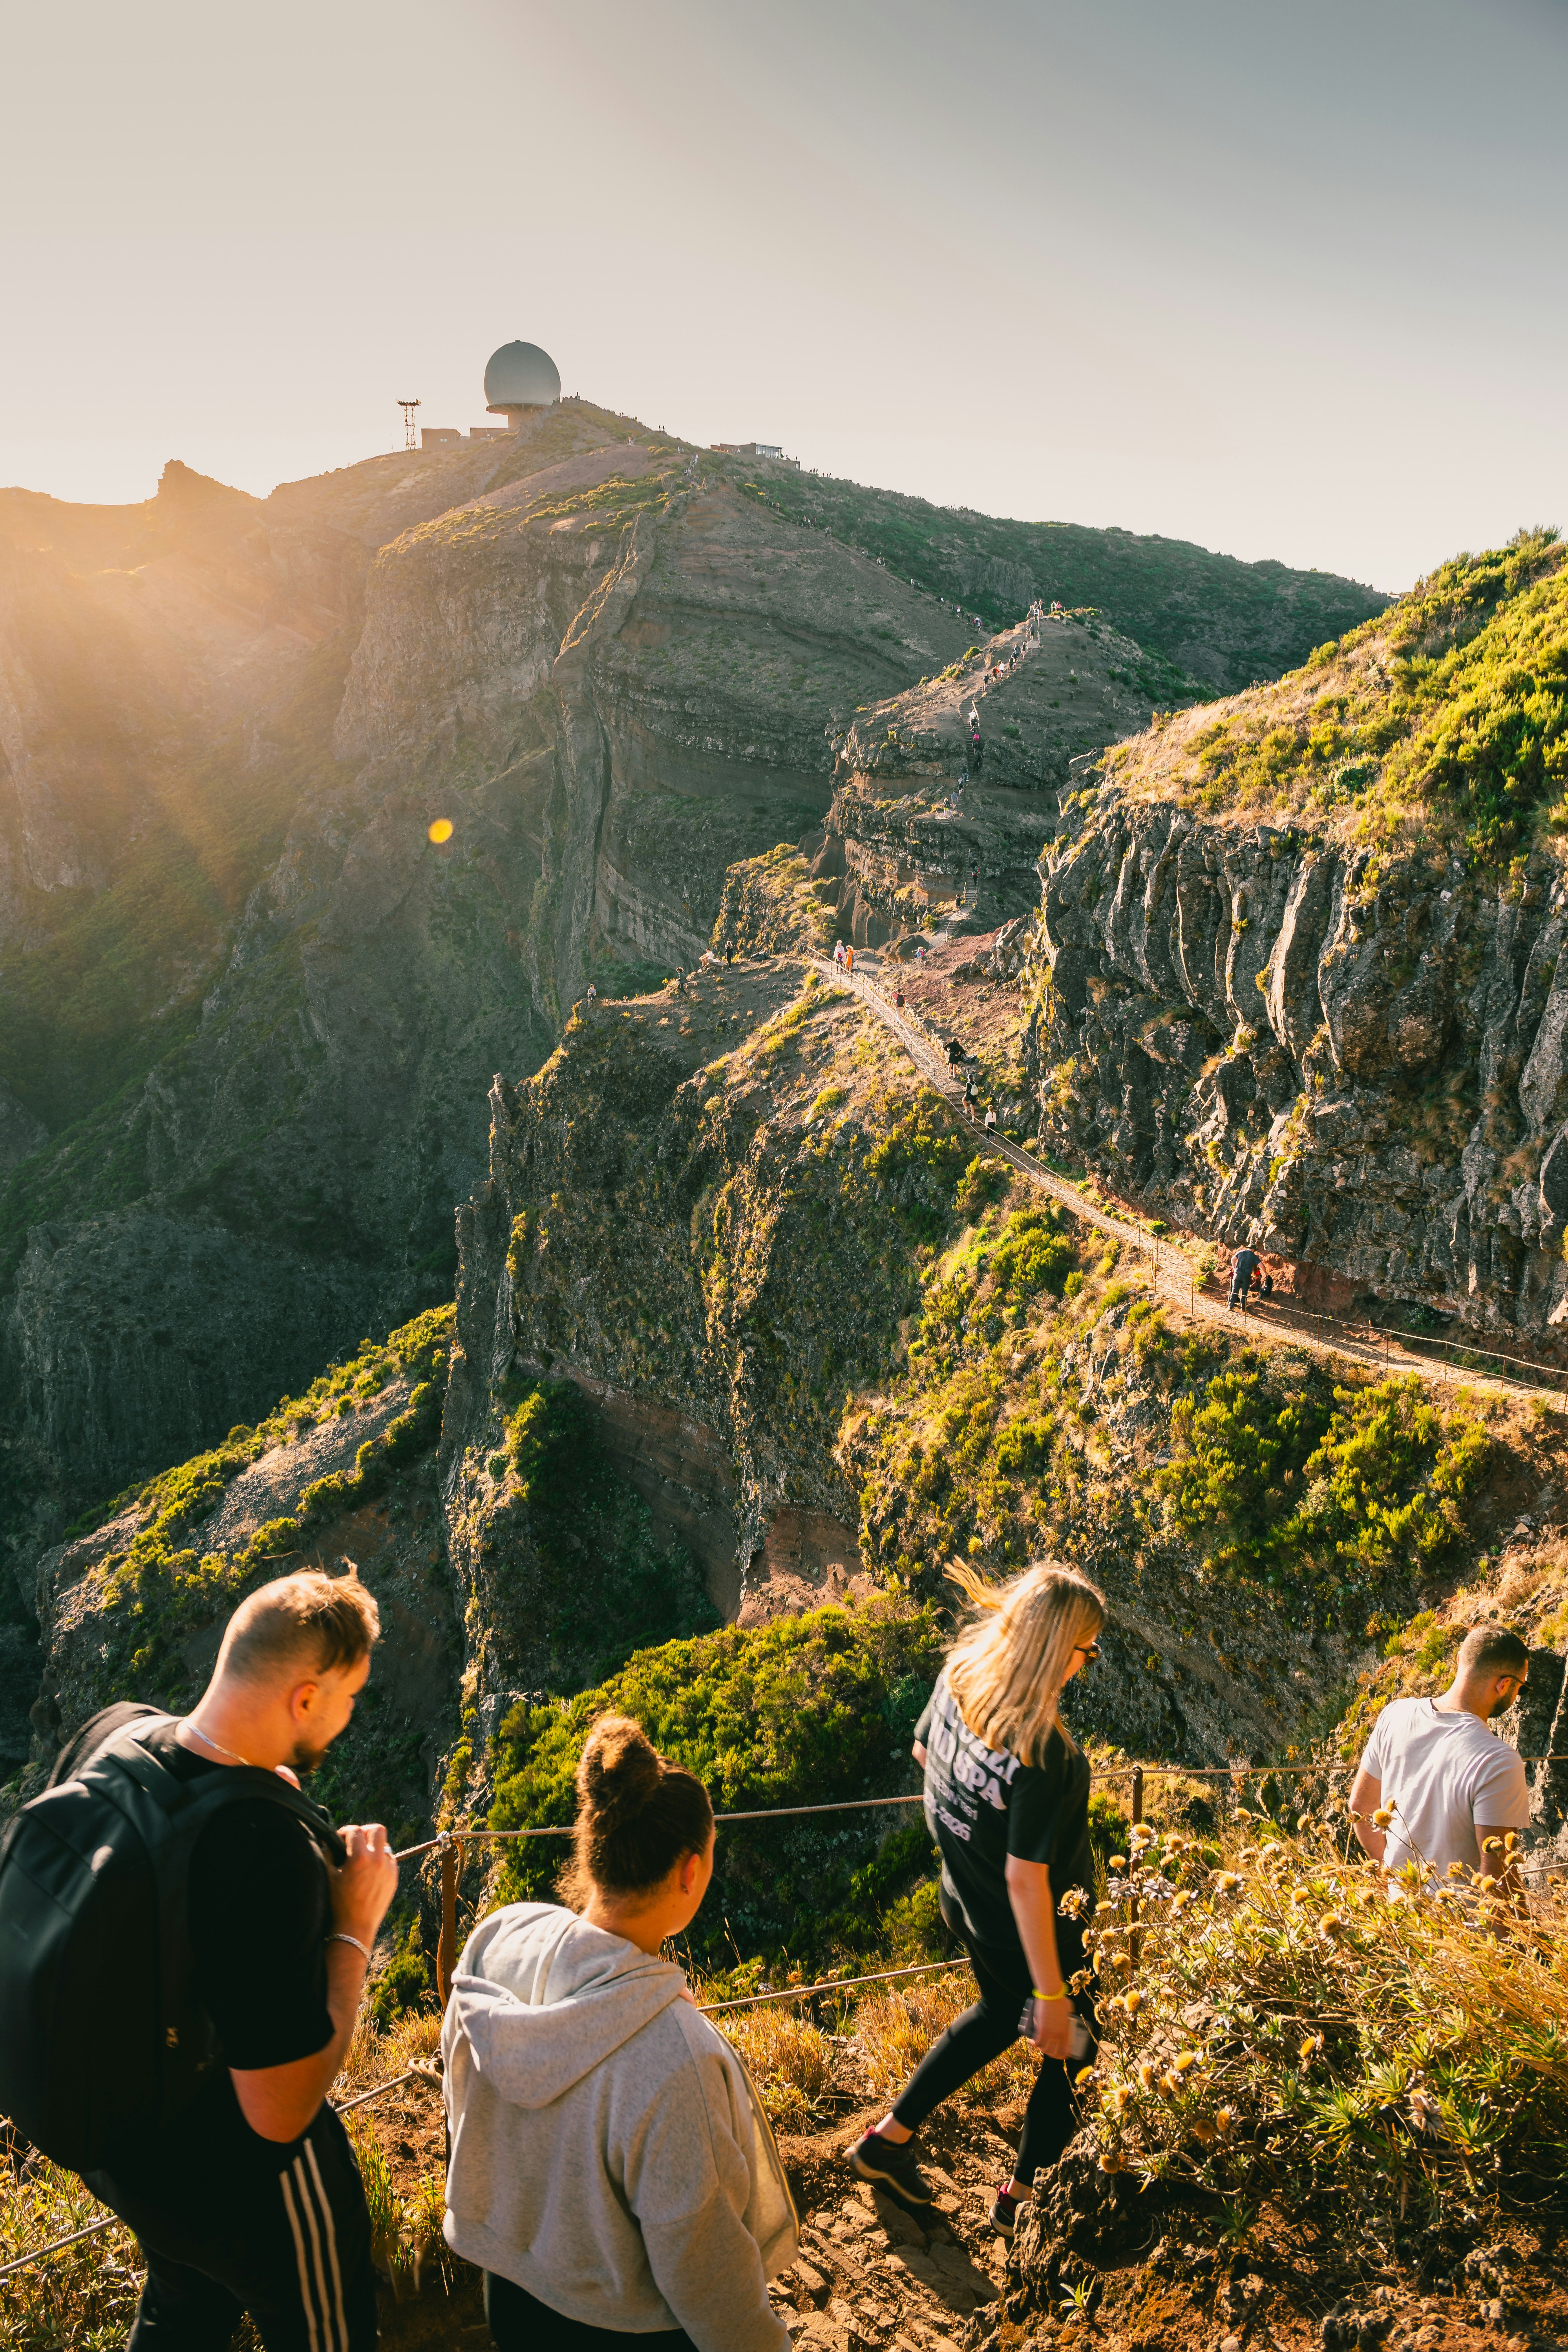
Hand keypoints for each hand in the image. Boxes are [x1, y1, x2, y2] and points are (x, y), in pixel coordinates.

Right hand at [331, 1822, 398, 1945]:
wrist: (355, 1927)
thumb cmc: (339, 1903)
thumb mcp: (329, 1876)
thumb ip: (328, 1853)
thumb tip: (328, 1841)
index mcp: (360, 1857)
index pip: (355, 1831)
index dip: (345, 1831)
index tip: (340, 1838)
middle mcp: (378, 1860)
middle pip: (377, 1830)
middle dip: (365, 1831)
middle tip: (356, 1841)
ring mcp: (389, 1869)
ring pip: (385, 1845)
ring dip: (374, 1847)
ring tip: (362, 1857)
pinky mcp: (394, 1878)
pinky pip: (390, 1860)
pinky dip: (381, 1860)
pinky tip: (370, 1870)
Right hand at [1028, 1997, 1074, 2061]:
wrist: (1051, 1994)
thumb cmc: (1061, 1999)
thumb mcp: (1070, 2010)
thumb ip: (1070, 2016)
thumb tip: (1069, 2016)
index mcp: (1067, 2032)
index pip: (1065, 2051)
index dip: (1062, 2056)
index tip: (1061, 2056)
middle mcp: (1058, 2036)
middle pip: (1054, 2052)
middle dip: (1051, 2054)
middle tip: (1049, 2051)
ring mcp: (1049, 2034)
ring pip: (1044, 2049)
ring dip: (1041, 2049)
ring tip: (1039, 2045)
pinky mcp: (1040, 2030)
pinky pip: (1036, 2042)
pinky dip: (1033, 2043)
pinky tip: (1031, 2042)